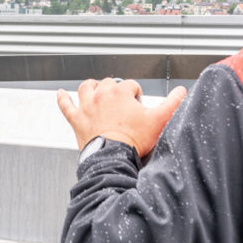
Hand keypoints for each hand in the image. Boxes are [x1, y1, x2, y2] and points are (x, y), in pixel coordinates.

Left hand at [56, 79, 187, 158]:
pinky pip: (66, 105)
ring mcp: (87, 107)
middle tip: (123, 105)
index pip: (131, 86)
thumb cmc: (133, 140)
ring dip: (91, 87)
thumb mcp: (159, 120)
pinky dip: (62, 99)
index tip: (138, 106)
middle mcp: (101, 95)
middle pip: (109, 84)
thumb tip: (181, 92)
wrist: (113, 157)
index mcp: (120, 92)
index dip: (136, 95)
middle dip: (116, 91)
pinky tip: (60, 94)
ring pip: (86, 88)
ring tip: (96, 89)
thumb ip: (172, 103)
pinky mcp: (77, 120)